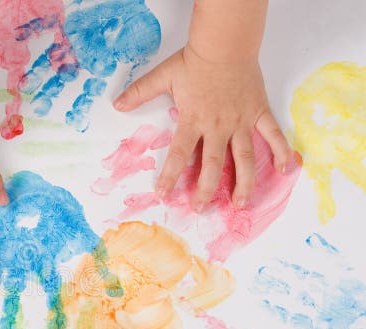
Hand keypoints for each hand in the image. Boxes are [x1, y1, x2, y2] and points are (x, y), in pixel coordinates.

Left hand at [113, 45, 292, 210]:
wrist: (226, 44)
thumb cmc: (195, 61)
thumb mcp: (163, 76)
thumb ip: (139, 93)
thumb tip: (117, 104)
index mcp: (193, 120)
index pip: (179, 156)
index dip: (170, 176)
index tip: (163, 194)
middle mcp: (218, 127)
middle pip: (212, 165)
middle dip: (206, 190)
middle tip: (200, 209)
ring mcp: (241, 122)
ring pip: (244, 158)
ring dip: (243, 183)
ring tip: (240, 204)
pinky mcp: (259, 112)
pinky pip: (273, 134)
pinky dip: (282, 151)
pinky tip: (285, 169)